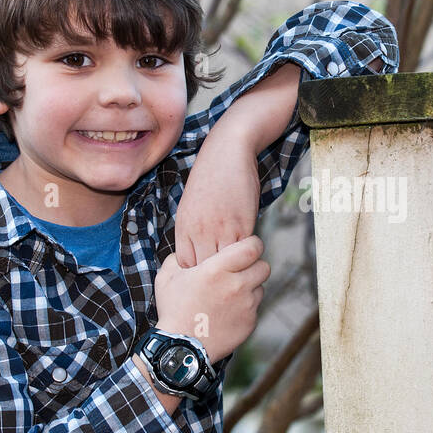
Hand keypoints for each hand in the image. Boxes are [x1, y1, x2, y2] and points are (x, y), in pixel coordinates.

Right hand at [152, 235, 270, 363]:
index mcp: (217, 270)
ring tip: (230, 295)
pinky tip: (228, 312)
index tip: (246, 247)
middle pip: (264, 267)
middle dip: (254, 266)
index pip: (253, 247)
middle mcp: (236, 286)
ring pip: (260, 288)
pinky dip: (246, 308)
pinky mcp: (250, 322)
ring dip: (250, 288)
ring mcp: (246, 306)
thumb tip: (188, 251)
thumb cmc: (174, 310)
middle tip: (241, 271)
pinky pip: (255, 308)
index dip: (252, 245)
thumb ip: (180, 258)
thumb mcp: (167, 277)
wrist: (181, 347)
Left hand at [175, 137, 259, 267]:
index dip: (197, 272)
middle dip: (214, 276)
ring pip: (225, 265)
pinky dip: (247, 256)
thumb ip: (192, 231)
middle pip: (204, 269)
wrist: (227, 153)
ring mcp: (219, 230)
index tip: (207, 272)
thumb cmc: (211, 178)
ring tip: (240, 270)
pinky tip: (250, 255)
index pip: (186, 265)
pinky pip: (243, 252)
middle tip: (225, 278)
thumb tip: (198, 255)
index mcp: (183, 227)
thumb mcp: (190, 206)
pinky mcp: (241, 225)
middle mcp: (198, 231)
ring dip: (233, 268)